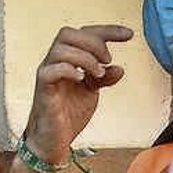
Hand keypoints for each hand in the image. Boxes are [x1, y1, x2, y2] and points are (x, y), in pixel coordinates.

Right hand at [24, 25, 131, 163]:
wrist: (53, 141)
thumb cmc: (67, 115)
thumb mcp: (92, 92)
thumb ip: (104, 78)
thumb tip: (119, 68)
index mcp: (67, 60)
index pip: (84, 33)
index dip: (107, 30)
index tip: (129, 35)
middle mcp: (54, 63)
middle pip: (68, 33)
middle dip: (94, 43)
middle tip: (107, 60)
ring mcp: (47, 75)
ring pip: (60, 49)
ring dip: (85, 58)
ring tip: (97, 74)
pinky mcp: (43, 90)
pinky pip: (51, 70)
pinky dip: (70, 70)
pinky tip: (82, 80)